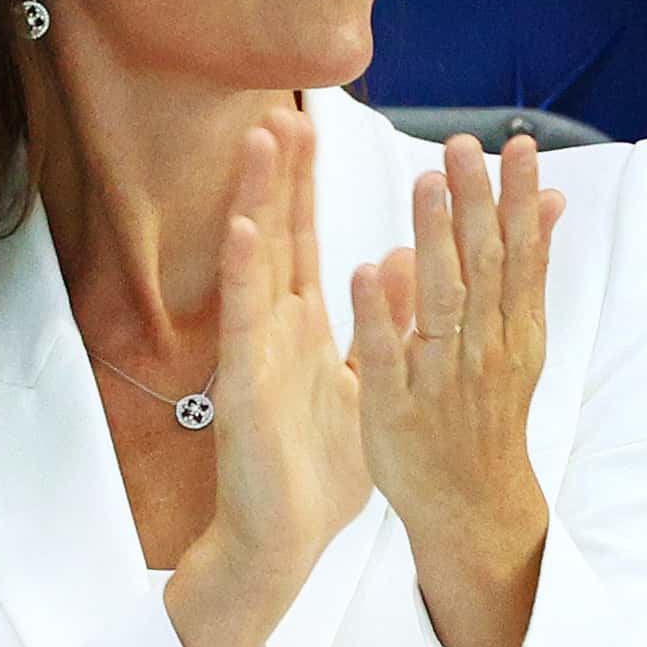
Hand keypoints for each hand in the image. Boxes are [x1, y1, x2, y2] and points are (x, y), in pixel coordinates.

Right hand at [167, 108, 372, 646]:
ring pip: (259, 260)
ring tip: (264, 143)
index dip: (305, 186)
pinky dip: (245, 271)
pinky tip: (246, 227)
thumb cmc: (317, 469)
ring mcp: (257, 349)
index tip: (304, 128)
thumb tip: (401, 260)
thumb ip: (380, 323)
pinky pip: (247, 318)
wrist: (284, 537)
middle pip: (280, 235)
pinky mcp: (247, 381)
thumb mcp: (364, 383)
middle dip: (282, 174)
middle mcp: (276, 327)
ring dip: (261, 199)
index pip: (305, 241)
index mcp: (303, 326)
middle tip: (281, 109)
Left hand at [355, 133, 558, 646]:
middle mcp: (483, 350)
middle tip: (463, 145)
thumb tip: (551, 199)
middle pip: (483, 269)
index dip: (518, 200)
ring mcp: (439, 378)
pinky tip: (365, 268)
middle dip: (476, 205)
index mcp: (513, 330)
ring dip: (433, 242)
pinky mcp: (395, 408)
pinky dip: (377, 314)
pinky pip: (383, 356)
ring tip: (424, 185)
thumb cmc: (487, 406)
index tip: (515, 145)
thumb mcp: (521, 337)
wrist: (471, 504)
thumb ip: (527, 267)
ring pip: (439, 303)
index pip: (519, 255)